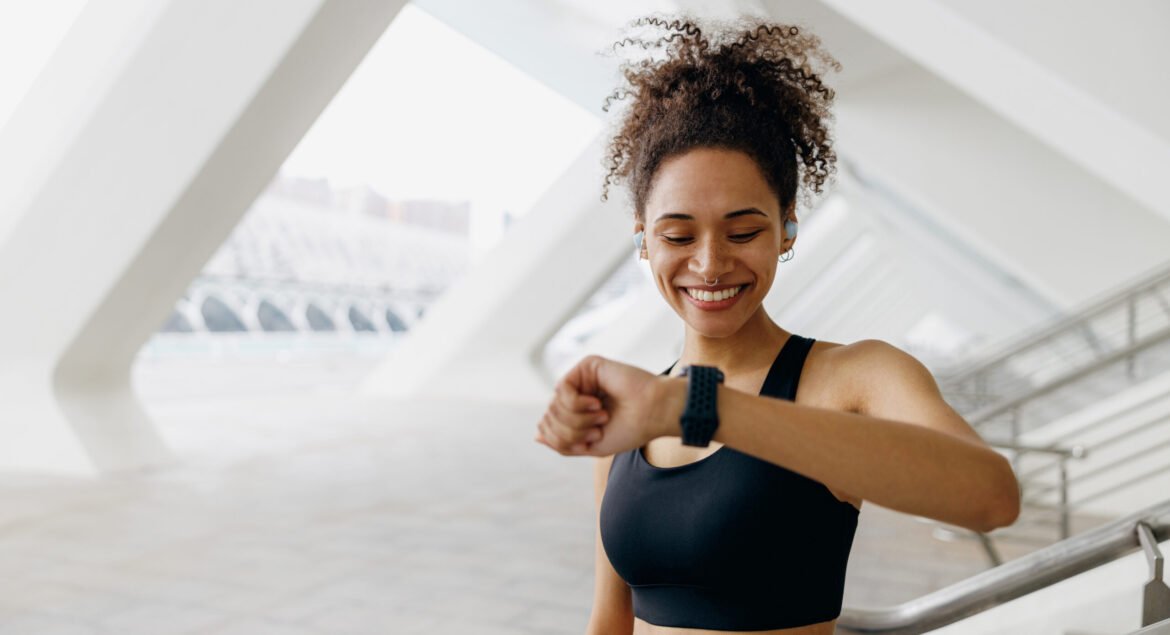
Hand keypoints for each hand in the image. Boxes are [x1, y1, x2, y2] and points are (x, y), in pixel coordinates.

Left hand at [534, 355, 680, 456]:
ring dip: (577, 419)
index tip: (592, 441)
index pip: (548, 426)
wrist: (653, 414)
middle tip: (598, 429)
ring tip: (602, 416)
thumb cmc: (629, 430)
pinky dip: (577, 403)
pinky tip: (597, 404)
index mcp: (578, 412)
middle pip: (549, 416)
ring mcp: (581, 379)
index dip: (561, 439)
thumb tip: (537, 435)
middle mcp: (578, 393)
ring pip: (554, 405)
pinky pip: (562, 388)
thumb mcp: (590, 446)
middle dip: (570, 431)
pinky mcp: (587, 366)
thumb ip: (563, 443)